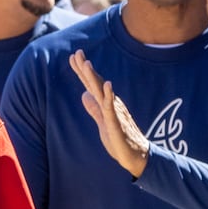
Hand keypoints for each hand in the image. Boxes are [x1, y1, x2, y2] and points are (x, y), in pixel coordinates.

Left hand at [70, 50, 149, 177]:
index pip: (91, 84)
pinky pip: (112, 107)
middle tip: (77, 53)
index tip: (73, 57)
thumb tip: (84, 94)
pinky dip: (109, 95)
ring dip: (94, 77)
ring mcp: (114, 112)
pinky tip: (108, 84)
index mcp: (105, 104)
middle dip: (85, 69)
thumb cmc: (119, 139)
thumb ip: (93, 108)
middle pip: (96, 83)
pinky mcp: (116, 122)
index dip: (82, 71)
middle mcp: (110, 104)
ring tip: (87, 64)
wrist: (134, 155)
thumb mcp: (102, 122)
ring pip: (102, 92)